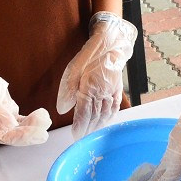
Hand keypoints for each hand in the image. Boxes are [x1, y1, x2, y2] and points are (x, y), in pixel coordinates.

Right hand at [0, 50, 50, 145]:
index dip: (21, 136)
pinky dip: (32, 119)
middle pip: (16, 135)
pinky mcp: (9, 112)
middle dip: (31, 134)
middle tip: (44, 131)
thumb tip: (10, 125)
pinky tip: (41, 116)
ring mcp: (4, 120)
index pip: (6, 136)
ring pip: (21, 128)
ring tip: (46, 119)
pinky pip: (23, 120)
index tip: (35, 132)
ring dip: (34, 126)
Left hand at [56, 12, 137, 138]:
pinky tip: (106, 119)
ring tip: (92, 131)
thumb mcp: (72, 70)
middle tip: (82, 137)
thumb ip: (67, 91)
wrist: (110, 43)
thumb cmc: (89, 55)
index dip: (80, 126)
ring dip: (98, 124)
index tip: (75, 135)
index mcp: (90, 88)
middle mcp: (102, 93)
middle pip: (95, 116)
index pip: (84, 114)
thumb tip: (63, 109)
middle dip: (88, 129)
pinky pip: (115, 106)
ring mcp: (112, 91)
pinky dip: (110, 115)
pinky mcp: (118, 88)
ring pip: (105, 113)